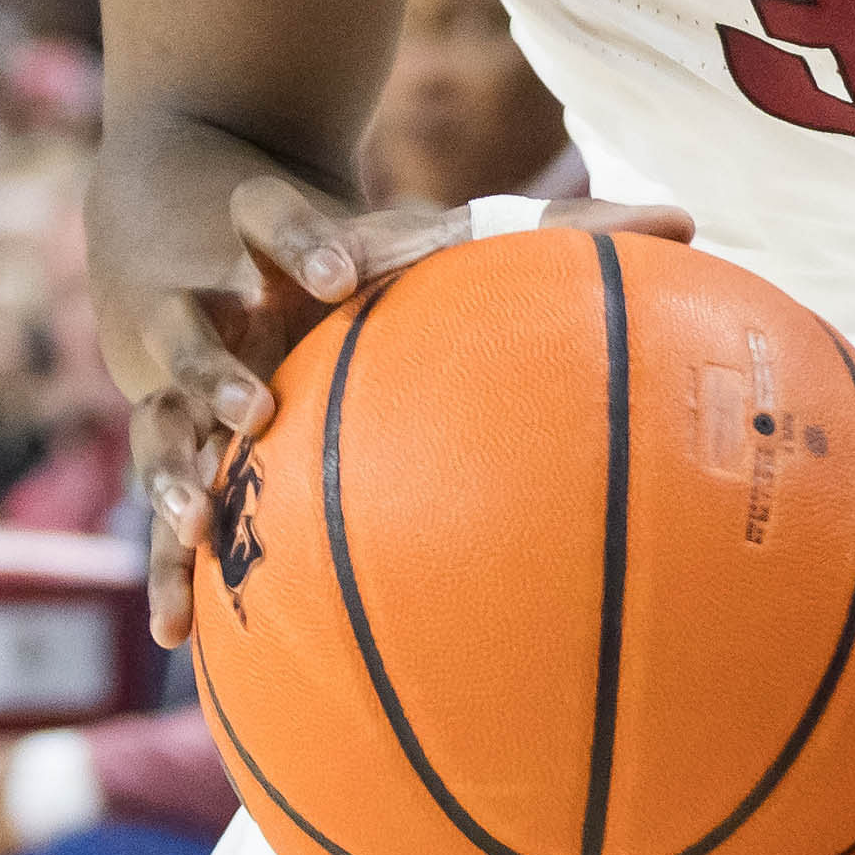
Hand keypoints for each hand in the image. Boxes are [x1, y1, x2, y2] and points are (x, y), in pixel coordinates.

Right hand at [122, 184, 691, 646]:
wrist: (241, 260)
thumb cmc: (377, 257)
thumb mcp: (448, 239)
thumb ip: (561, 233)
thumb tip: (691, 216)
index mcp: (281, 251)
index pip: (274, 220)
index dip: (300, 240)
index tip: (339, 270)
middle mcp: (223, 316)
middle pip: (194, 332)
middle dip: (215, 371)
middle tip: (252, 407)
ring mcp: (190, 387)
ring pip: (163, 425)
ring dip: (172, 469)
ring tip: (193, 520)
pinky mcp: (187, 453)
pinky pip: (171, 517)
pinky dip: (172, 572)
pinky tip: (175, 637)